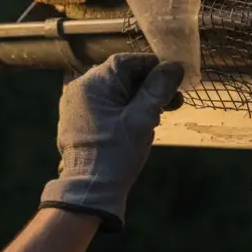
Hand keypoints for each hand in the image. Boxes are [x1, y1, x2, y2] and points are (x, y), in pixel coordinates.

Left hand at [40, 53, 185, 231]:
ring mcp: (76, 105)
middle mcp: (80, 89)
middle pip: (121, 77)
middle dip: (149, 87)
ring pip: (114, 92)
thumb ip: (158, 89)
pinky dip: (124, 109)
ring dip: (139, 99)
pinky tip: (141, 123)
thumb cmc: (117, 153)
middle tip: (174, 101)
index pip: (127, 62)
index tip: (174, 79)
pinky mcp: (78, 120)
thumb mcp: (143, 119)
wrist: (89, 190)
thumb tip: (174, 66)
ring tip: (160, 115)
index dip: (154, 67)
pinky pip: (105, 105)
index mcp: (93, 83)